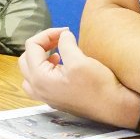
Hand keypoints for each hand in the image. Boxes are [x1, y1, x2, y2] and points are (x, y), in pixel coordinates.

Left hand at [18, 28, 137, 127]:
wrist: (113, 107)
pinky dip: (45, 70)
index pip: (32, 46)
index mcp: (40, 78)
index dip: (48, 33)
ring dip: (40, 58)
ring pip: (30, 71)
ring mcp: (46, 96)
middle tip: (59, 39)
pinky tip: (61, 67)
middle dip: (41, 44)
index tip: (65, 31)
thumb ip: (65, 44)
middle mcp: (38, 89)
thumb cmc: (97, 86)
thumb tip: (62, 35)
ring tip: (57, 54)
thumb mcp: (79, 60)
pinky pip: (39, 82)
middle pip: (26, 58)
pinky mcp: (55, 99)